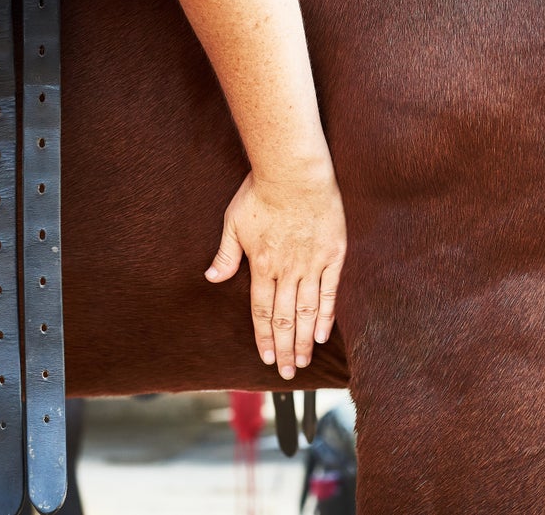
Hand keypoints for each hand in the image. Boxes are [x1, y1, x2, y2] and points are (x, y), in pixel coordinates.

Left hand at [205, 168, 345, 379]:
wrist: (294, 171)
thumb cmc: (261, 192)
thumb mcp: (233, 222)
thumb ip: (226, 254)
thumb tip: (212, 277)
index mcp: (261, 265)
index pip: (261, 311)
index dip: (264, 337)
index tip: (266, 358)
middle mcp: (287, 270)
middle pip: (285, 318)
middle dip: (285, 348)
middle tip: (287, 372)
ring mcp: (312, 263)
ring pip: (307, 310)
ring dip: (304, 339)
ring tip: (303, 361)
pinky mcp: (332, 254)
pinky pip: (330, 291)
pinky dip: (326, 314)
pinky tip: (324, 333)